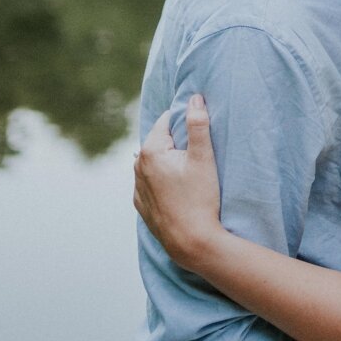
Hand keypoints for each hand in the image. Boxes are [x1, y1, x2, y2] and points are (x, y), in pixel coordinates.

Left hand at [134, 94, 224, 268]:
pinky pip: (150, 184)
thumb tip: (195, 97)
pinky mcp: (141, 205)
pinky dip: (162, 182)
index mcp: (150, 151)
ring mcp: (137, 187)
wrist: (191, 243)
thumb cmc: (199, 199)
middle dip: (176, 143)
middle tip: (196, 155)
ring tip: (188, 174)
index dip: (183, 123)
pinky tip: (178, 190)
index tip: (198, 133)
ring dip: (168, 162)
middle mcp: (138, 166)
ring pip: (153, 163)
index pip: (166, 122)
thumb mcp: (203, 158)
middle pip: (159, 142)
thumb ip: (198, 125)